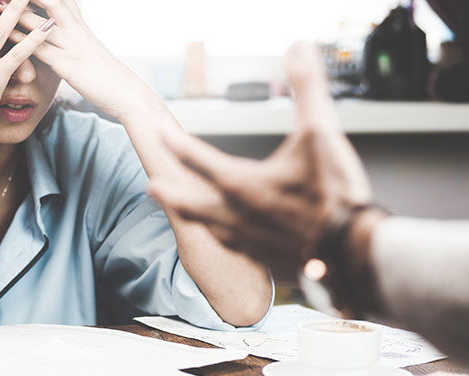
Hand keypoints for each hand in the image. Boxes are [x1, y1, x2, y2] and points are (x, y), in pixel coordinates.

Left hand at [0, 0, 145, 119]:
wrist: (125, 92)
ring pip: (40, 21)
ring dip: (16, 11)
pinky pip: (40, 49)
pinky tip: (5, 35)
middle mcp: (75, 28)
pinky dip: (21, 40)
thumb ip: (72, 30)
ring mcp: (71, 45)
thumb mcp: (87, 45)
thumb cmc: (103, 72)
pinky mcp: (67, 65)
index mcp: (79, 22)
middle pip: (50, 0)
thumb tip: (55, 23)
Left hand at [149, 43, 373, 280]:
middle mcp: (237, 215)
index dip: (174, 141)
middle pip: (190, 202)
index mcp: (241, 184)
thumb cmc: (336, 196)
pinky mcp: (266, 259)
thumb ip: (307, 87)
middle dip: (170, 192)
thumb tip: (298, 49)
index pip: (196, 158)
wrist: (357, 252)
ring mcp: (249, 241)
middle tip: (152, 186)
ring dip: (194, 216)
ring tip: (185, 212)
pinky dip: (226, 238)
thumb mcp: (321, 131)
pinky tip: (230, 237)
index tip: (158, 131)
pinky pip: (236, 248)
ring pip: (210, 228)